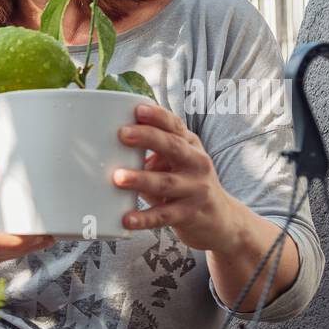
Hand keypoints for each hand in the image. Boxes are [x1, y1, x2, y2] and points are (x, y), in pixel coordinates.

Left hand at [114, 104, 244, 251]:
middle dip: (148, 138)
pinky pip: (164, 216)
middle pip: (172, 147)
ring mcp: (195, 189)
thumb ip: (151, 152)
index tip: (137, 109)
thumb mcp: (175, 162)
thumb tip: (108, 145)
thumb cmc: (186, 184)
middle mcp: (196, 163)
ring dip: (141, 179)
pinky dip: (144, 218)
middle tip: (122, 134)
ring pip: (166, 182)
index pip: (174, 126)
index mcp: (189, 146)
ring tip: (118, 177)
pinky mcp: (189, 214)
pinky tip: (127, 219)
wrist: (220, 219)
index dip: (157, 116)